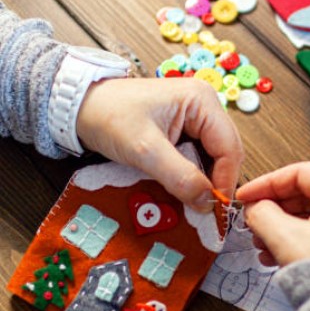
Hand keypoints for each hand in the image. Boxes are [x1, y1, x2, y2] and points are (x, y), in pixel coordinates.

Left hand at [77, 78, 243, 211]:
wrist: (79, 106)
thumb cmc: (109, 117)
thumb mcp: (144, 150)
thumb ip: (179, 176)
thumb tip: (208, 204)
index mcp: (203, 101)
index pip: (229, 148)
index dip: (225, 180)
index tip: (214, 209)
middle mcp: (205, 106)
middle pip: (226, 153)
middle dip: (217, 182)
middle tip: (205, 209)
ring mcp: (196, 118)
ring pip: (214, 157)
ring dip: (205, 181)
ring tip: (193, 202)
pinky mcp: (185, 129)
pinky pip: (199, 156)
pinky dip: (193, 175)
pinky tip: (183, 189)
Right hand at [236, 162, 309, 266]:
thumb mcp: (287, 238)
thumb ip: (263, 214)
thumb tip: (255, 208)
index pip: (300, 173)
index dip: (267, 184)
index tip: (247, 195)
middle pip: (308, 193)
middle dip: (275, 209)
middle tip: (253, 221)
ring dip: (286, 226)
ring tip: (263, 243)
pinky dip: (303, 237)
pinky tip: (279, 253)